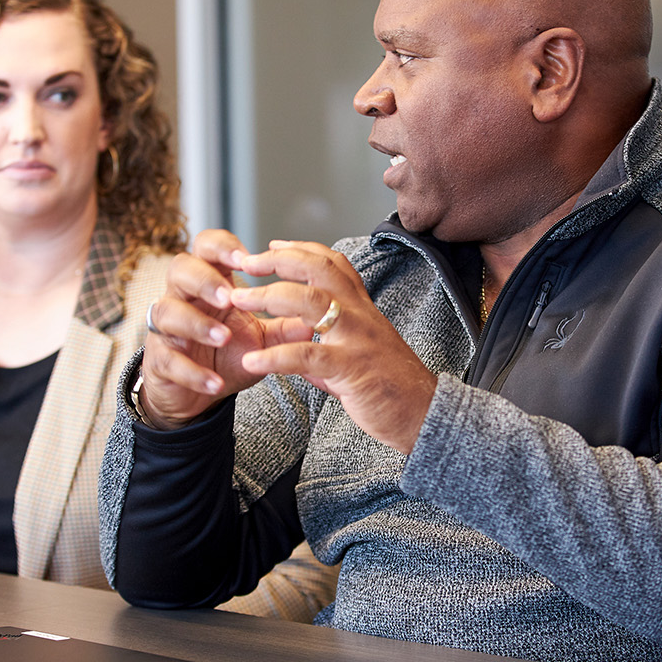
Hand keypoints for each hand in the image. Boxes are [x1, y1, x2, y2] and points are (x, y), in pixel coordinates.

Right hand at [139, 230, 315, 428]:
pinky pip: (168, 360)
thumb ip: (285, 323)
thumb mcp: (261, 338)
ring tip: (224, 338)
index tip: (247, 257)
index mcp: (210, 284)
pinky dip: (192, 371)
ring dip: (197, 323)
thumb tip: (319, 312)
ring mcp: (166, 329)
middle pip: (179, 268)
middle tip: (229, 295)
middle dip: (204, 278)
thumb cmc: (228, 354)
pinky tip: (214, 382)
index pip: (208, 247)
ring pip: (166, 311)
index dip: (223, 246)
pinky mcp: (158, 361)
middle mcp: (183, 298)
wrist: (200, 394)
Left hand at [227, 239, 438, 452]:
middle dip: (278, 260)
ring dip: (267, 296)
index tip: (272, 246)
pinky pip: (306, 356)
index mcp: (362, 308)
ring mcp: (356, 339)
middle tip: (245, 263)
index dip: (300, 249)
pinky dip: (274, 358)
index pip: (333, 263)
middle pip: (318, 269)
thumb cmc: (392, 386)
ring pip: (309, 301)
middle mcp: (360, 315)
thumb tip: (296, 348)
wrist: (424, 415)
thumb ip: (327, 345)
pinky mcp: (350, 369)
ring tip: (238, 301)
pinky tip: (251, 361)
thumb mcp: (360, 354)